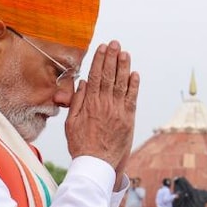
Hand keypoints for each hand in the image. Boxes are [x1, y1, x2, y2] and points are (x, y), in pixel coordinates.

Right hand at [65, 40, 139, 174]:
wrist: (96, 163)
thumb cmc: (81, 144)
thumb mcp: (71, 122)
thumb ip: (77, 101)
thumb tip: (83, 83)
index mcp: (89, 104)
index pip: (95, 76)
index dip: (99, 60)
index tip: (102, 48)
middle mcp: (104, 104)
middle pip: (109, 76)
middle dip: (112, 58)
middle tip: (115, 43)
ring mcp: (117, 111)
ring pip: (121, 84)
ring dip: (124, 67)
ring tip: (125, 53)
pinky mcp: (128, 119)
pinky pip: (132, 99)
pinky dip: (134, 86)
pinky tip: (135, 74)